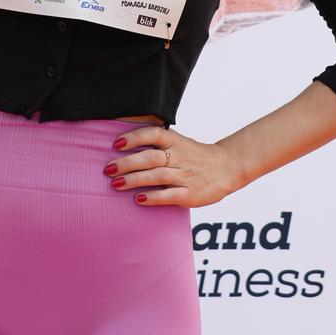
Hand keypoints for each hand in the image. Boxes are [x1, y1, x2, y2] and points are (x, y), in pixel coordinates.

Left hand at [103, 125, 241, 207]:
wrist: (227, 168)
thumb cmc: (195, 155)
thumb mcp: (180, 142)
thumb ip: (158, 141)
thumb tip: (125, 140)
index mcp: (176, 141)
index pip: (154, 134)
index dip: (134, 137)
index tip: (116, 143)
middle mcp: (180, 157)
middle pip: (150, 157)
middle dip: (127, 163)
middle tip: (108, 169)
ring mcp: (186, 175)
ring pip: (156, 176)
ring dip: (134, 180)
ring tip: (116, 184)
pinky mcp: (190, 194)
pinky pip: (169, 195)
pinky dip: (152, 197)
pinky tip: (138, 199)